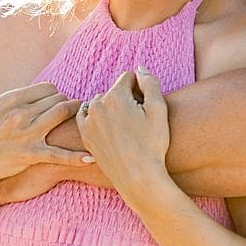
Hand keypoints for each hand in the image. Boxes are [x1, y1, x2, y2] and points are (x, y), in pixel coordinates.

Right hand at [0, 83, 86, 197]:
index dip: (57, 94)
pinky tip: (91, 157)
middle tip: (78, 108)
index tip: (60, 100)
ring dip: (77, 114)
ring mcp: (25, 133)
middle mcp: (19, 112)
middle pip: (57, 98)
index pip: (46, 88)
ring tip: (86, 118)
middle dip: (69, 103)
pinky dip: (77, 156)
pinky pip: (59, 154)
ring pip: (61, 113)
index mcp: (9, 99)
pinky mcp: (29, 154)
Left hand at [78, 69, 169, 203]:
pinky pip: (88, 117)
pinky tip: (109, 129)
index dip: (141, 89)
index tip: (145, 106)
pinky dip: (97, 119)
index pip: (129, 78)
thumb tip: (139, 68)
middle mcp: (97, 105)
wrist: (138, 177)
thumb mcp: (159, 109)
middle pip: (114, 91)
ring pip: (101, 104)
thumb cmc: (152, 145)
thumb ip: (150, 82)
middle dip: (125, 99)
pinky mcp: (85, 136)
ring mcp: (88, 121)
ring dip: (111, 109)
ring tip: (125, 129)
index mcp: (115, 96)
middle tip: (137, 121)